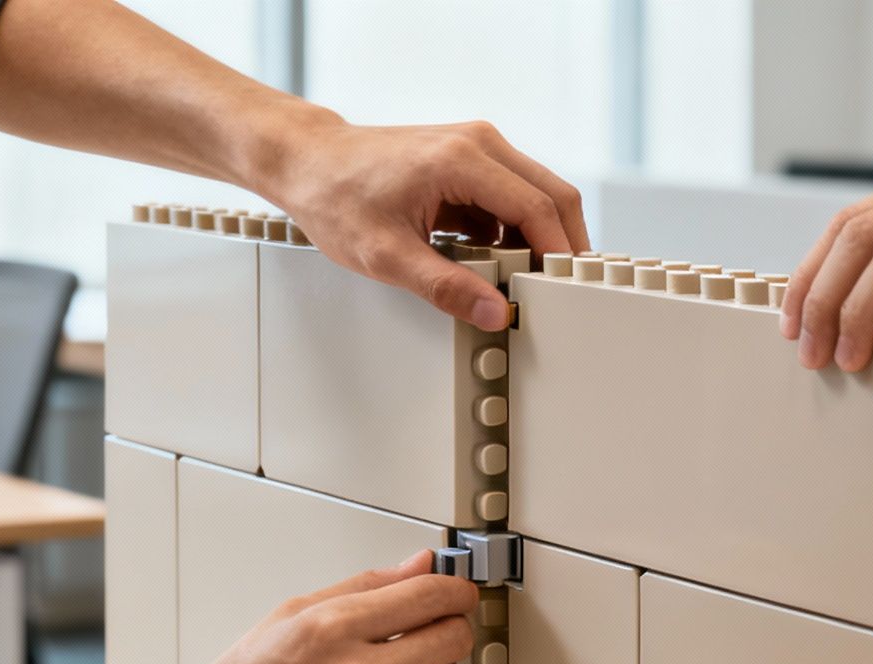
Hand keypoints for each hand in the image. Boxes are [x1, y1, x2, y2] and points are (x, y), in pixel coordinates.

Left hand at [260, 113, 590, 330]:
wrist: (309, 162)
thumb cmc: (337, 197)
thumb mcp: (387, 256)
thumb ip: (445, 287)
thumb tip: (492, 312)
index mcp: (462, 159)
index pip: (539, 207)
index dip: (558, 253)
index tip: (563, 290)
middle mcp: (479, 143)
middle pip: (554, 194)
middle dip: (563, 245)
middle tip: (560, 291)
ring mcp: (477, 147)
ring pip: (537, 194)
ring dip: (538, 239)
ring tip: (523, 282)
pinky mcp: (470, 159)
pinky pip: (512, 196)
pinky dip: (515, 231)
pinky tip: (496, 262)